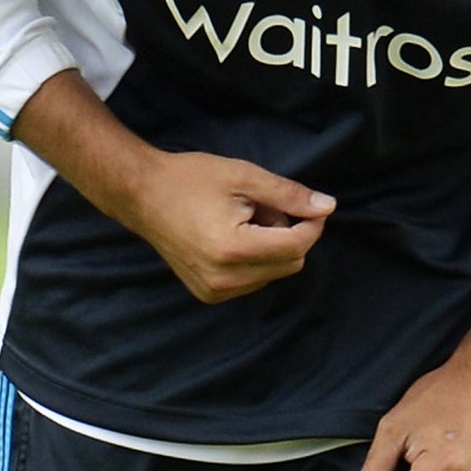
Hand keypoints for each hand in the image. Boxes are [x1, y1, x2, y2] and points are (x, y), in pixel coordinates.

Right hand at [128, 150, 333, 302]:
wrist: (142, 195)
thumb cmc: (192, 179)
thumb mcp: (245, 177)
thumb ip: (290, 195)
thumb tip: (328, 207)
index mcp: (232, 250)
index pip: (297, 246)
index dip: (312, 223)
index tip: (310, 203)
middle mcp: (223, 279)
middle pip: (291, 263)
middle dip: (289, 233)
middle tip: (263, 207)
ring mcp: (214, 291)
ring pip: (275, 272)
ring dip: (273, 246)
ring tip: (243, 219)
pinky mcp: (209, 294)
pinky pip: (255, 280)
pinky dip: (257, 258)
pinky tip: (233, 235)